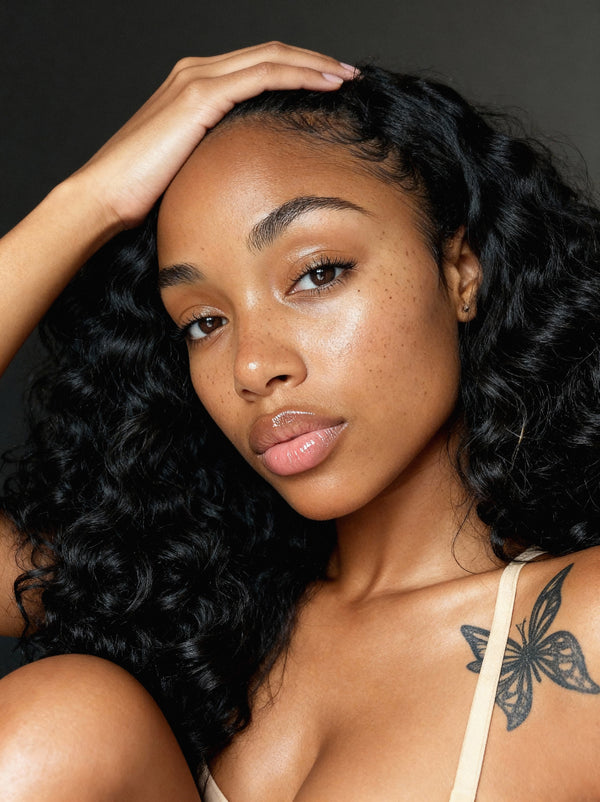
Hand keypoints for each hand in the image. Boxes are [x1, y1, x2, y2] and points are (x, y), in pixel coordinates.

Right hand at [73, 42, 354, 229]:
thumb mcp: (191, 167)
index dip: (296, 70)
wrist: (105, 196)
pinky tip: (324, 84)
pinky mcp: (200, 96)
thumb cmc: (142, 193)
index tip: (328, 85)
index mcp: (193, 88)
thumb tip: (249, 170)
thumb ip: (218, 154)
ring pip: (271, 57)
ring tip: (345, 76)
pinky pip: (262, 75)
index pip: (256, 67)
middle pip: (269, 53)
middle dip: (313, 60)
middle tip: (347, 73)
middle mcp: (195, 73)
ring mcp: (197, 80)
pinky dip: (298, 75)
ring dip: (313, 63)